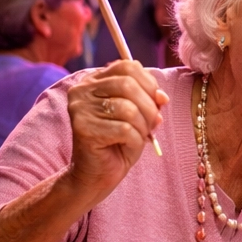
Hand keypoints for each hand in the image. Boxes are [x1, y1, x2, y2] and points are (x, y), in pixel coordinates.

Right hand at [65, 61, 168, 205]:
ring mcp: (79, 109)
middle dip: (149, 106)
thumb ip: (148, 98)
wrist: (96, 175)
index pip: (127, 66)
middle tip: (152, 124)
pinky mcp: (83, 129)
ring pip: (128, 108)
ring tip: (137, 137)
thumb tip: (162, 97)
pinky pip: (125, 129)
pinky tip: (126, 147)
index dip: (150, 83)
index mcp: (93, 80)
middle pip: (128, 84)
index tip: (158, 102)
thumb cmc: (119, 142)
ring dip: (143, 126)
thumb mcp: (138, 114)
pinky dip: (135, 141)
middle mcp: (82, 90)